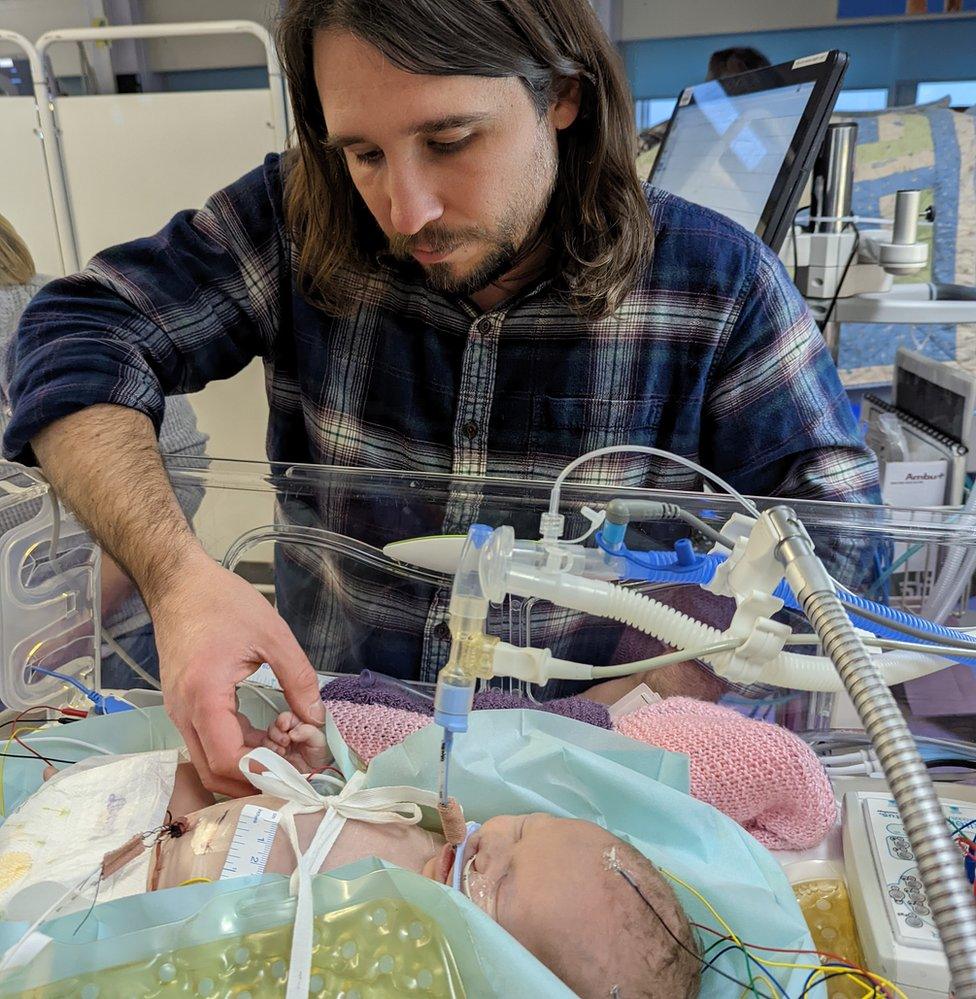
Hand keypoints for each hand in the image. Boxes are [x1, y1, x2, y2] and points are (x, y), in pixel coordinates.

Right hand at [150, 550, 324, 795]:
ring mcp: (179, 712)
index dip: (264, 772)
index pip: (228, 760)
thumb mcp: (272, 635)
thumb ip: (299, 679)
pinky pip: (207, 742)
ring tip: (284, 742)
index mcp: (204, 695)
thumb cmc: (223, 602)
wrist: (179, 584)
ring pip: (209, 761)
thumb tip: (316, 718)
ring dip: (248, 763)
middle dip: (257, 776)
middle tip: (294, 762)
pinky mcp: (182, 707)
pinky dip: (237, 747)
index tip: (298, 766)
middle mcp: (184, 712)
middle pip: (214, 772)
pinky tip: (266, 732)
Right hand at [263, 710, 332, 771]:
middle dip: (276, 733)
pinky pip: (264, 752)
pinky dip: (268, 754)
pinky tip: (278, 757)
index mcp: (298, 725)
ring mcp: (279, 745)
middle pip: (273, 727)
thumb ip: (308, 732)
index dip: (283, 720)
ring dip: (272, 744)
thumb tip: (293, 732)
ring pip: (267, 739)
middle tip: (286, 741)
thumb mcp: (319, 741)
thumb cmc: (319, 756)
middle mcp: (287, 733)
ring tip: (283, 751)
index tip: (284, 726)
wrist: (315, 776)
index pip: (286, 717)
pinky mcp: (273, 757)